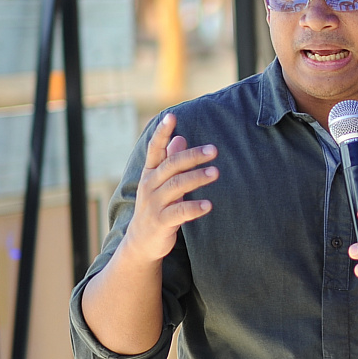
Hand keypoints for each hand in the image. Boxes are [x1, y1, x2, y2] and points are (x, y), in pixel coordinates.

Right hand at [121, 113, 217, 264]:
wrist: (142, 242)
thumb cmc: (156, 206)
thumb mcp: (161, 183)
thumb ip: (170, 161)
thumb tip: (180, 138)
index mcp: (150, 173)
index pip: (155, 149)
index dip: (162, 133)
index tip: (171, 116)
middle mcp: (150, 185)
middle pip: (171, 165)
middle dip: (192, 156)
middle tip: (214, 150)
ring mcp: (154, 204)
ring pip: (176, 186)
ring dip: (197, 178)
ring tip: (215, 172)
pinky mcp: (161, 222)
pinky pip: (179, 212)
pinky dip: (194, 208)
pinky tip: (208, 205)